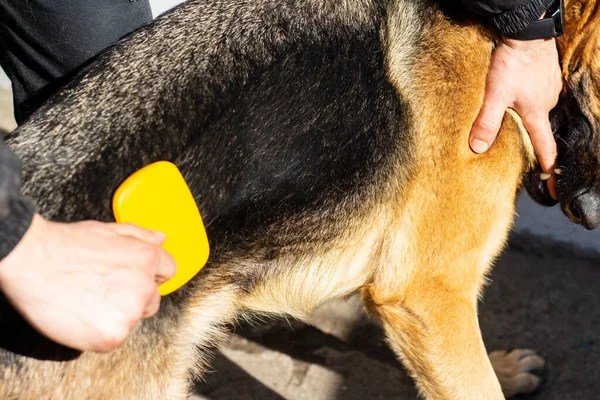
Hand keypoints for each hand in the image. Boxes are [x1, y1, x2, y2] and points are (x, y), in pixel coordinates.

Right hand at [0, 213, 175, 352]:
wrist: (31, 261)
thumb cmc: (65, 245)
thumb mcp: (108, 230)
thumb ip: (139, 235)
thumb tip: (161, 239)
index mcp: (147, 258)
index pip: (168, 271)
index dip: (149, 274)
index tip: (131, 278)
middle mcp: (145, 286)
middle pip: (152, 300)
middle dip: (134, 297)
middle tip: (103, 291)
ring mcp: (130, 313)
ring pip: (133, 320)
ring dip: (117, 315)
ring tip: (88, 300)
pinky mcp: (113, 336)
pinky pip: (114, 338)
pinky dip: (99, 332)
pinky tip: (81, 315)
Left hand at [469, 36, 562, 198]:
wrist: (526, 30)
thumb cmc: (512, 61)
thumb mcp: (494, 94)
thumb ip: (487, 121)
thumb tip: (477, 148)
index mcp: (537, 113)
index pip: (545, 147)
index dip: (547, 168)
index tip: (551, 187)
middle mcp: (547, 102)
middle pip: (538, 128)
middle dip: (531, 140)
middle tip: (521, 148)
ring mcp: (548, 88)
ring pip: (536, 110)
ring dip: (526, 116)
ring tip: (513, 117)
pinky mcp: (545, 75)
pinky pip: (536, 94)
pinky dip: (527, 99)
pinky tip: (516, 95)